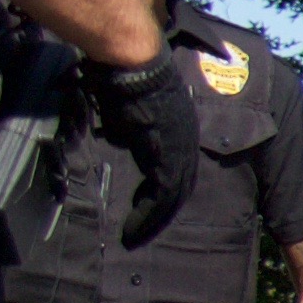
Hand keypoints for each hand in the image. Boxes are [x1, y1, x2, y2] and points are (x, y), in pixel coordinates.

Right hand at [77, 49, 200, 236]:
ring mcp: (180, 149)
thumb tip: (116, 133)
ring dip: (153, 221)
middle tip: (140, 233)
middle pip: (179, 188)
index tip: (146, 209)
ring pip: (172, 197)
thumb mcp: (131, 108)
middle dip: (161, 215)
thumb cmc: (127, 76)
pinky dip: (149, 216)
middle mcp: (186, 142)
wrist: (135, 64)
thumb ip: (131, 126)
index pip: (177, 170)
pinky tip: (134, 229)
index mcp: (179, 131)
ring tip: (134, 238)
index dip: (164, 193)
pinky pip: (163, 195)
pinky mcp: (168, 156)